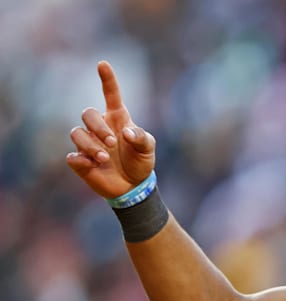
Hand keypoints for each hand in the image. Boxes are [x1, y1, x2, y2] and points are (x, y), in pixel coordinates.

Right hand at [66, 61, 155, 198]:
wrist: (133, 186)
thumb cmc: (140, 162)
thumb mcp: (148, 149)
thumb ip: (142, 138)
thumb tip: (126, 132)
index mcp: (117, 119)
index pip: (111, 95)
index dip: (107, 80)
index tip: (103, 64)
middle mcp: (100, 127)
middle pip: (87, 113)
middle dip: (97, 126)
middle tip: (112, 143)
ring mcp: (88, 143)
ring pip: (77, 133)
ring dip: (90, 145)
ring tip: (105, 158)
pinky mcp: (80, 160)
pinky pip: (72, 156)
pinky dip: (81, 159)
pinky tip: (93, 165)